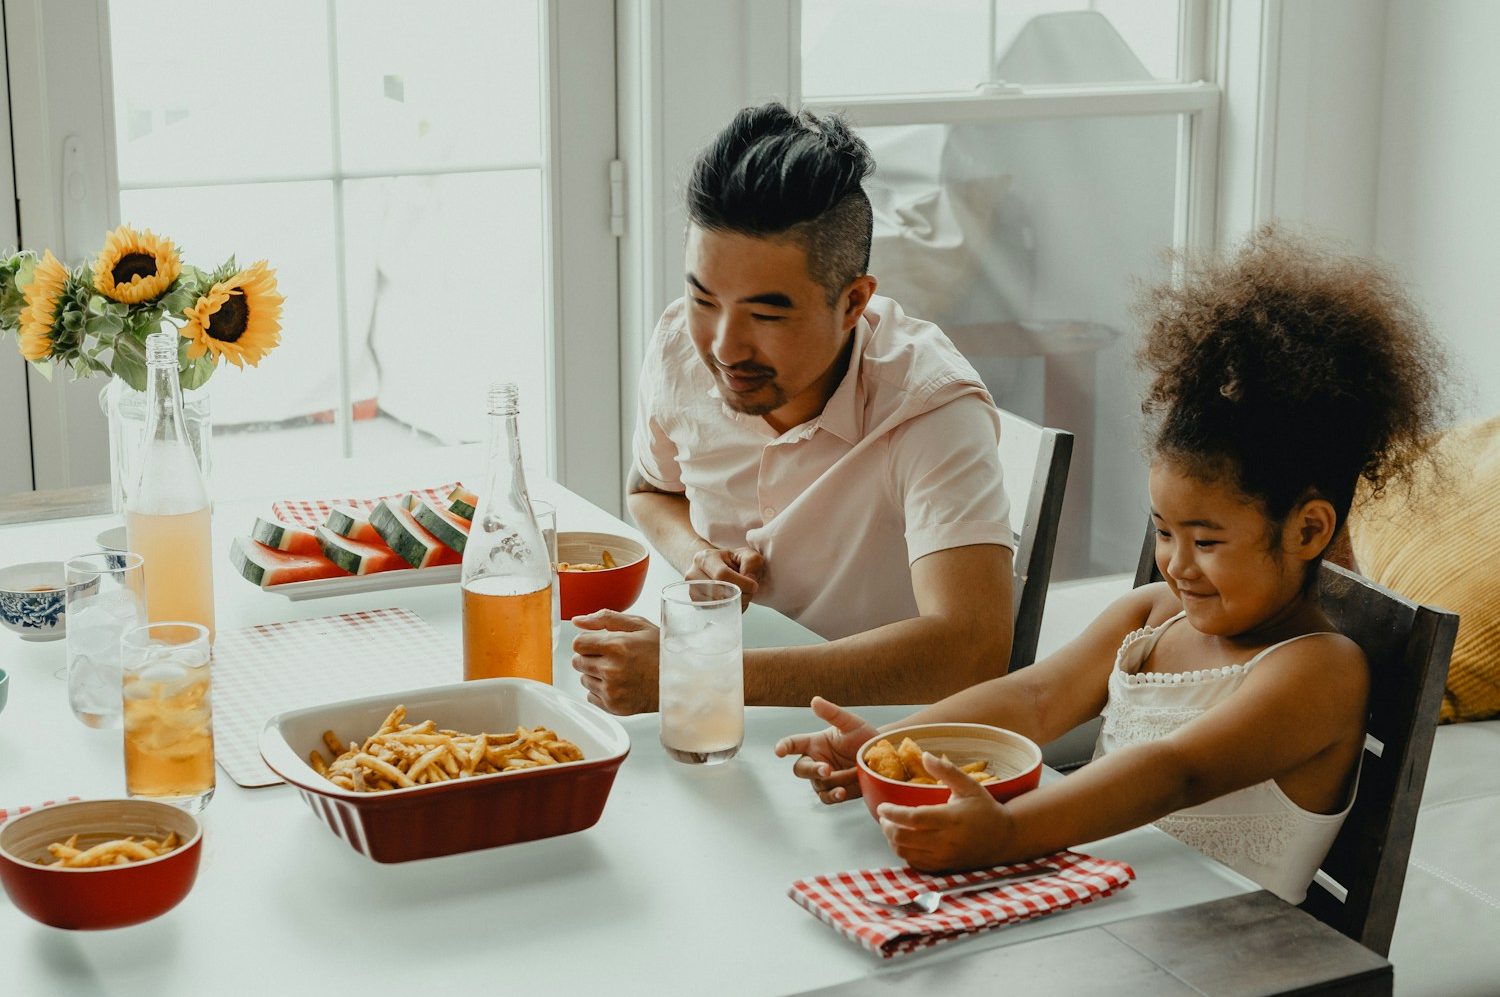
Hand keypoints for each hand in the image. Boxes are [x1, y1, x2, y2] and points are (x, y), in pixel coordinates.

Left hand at [571, 611, 659, 714]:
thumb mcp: (638, 625)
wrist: (680, 680)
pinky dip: (600, 690)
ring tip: (618, 670)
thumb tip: (578, 621)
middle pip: (577, 662)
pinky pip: (590, 696)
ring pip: (584, 679)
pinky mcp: (613, 706)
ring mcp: (611, 690)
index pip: (578, 644)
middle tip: (611, 657)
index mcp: (616, 646)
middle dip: (590, 657)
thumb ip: (605, 619)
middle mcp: (611, 670)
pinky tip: (619, 684)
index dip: (587, 642)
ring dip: (595, 674)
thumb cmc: (662, 651)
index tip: (598, 643)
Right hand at [688, 546, 764, 610]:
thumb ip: (751, 563)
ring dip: (735, 604)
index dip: (741, 583)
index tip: (753, 586)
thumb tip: (749, 580)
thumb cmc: (732, 561)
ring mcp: (692, 590)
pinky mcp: (696, 603)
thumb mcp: (747, 555)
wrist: (717, 567)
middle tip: (749, 592)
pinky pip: (714, 611)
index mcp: (705, 558)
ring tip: (741, 595)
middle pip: (718, 592)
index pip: (721, 574)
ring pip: (716, 604)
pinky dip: (729, 609)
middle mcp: (693, 574)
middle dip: (739, 595)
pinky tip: (734, 601)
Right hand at [773, 697, 879, 804]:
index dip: (784, 747)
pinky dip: (834, 795)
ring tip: (853, 774)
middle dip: (812, 770)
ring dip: (834, 781)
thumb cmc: (863, 736)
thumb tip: (815, 701)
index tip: (779, 751)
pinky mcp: (836, 792)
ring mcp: (825, 779)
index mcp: (815, 743)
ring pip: (818, 785)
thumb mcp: (850, 723)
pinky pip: (827, 797)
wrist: (883, 757)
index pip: (793, 744)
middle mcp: (816, 761)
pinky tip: (842, 792)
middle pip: (801, 769)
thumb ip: (832, 713)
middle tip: (827, 769)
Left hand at [876, 753, 1014, 871]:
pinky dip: (904, 852)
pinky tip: (905, 841)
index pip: (912, 818)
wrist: (1004, 839)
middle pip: (903, 838)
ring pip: (906, 852)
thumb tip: (925, 755)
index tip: (882, 807)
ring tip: (892, 827)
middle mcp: (945, 841)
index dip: (892, 813)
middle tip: (884, 817)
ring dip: (893, 840)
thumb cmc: (985, 809)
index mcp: (949, 819)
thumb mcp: (969, 785)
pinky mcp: (944, 867)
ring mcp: (944, 857)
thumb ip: (946, 771)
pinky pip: (915, 863)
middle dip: (887, 827)